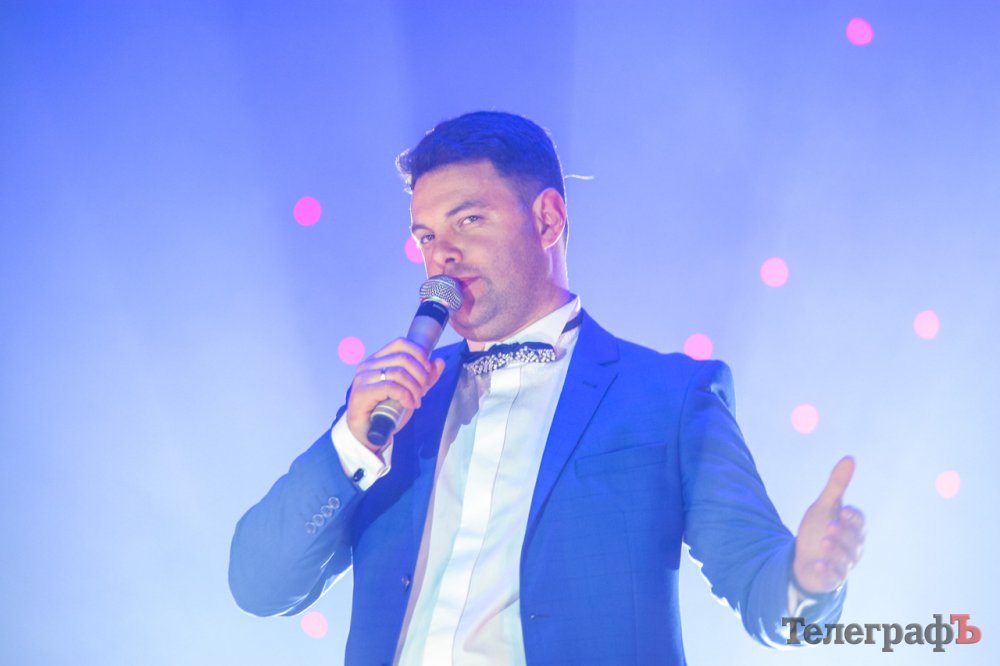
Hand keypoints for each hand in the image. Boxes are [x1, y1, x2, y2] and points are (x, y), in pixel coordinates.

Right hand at [345, 338, 445, 448]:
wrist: (369, 435)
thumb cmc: (386, 412)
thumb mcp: (411, 392)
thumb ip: (425, 378)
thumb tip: (439, 362)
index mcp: (378, 360)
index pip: (401, 343)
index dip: (419, 354)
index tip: (427, 372)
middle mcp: (368, 365)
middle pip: (403, 358)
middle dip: (420, 376)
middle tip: (423, 392)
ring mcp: (363, 378)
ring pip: (399, 373)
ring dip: (414, 389)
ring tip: (416, 401)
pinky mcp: (361, 392)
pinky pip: (391, 387)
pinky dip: (405, 396)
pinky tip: (409, 404)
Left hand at [792, 456, 865, 593]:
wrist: (803, 556)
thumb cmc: (818, 528)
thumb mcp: (824, 505)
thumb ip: (837, 485)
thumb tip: (850, 458)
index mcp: (852, 528)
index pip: (859, 522)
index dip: (853, 518)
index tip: (844, 510)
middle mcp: (852, 547)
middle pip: (854, 541)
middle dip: (843, 534)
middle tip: (830, 527)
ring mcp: (843, 564)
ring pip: (845, 560)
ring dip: (835, 552)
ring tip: (823, 542)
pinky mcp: (831, 578)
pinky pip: (833, 577)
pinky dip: (827, 572)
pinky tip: (817, 565)